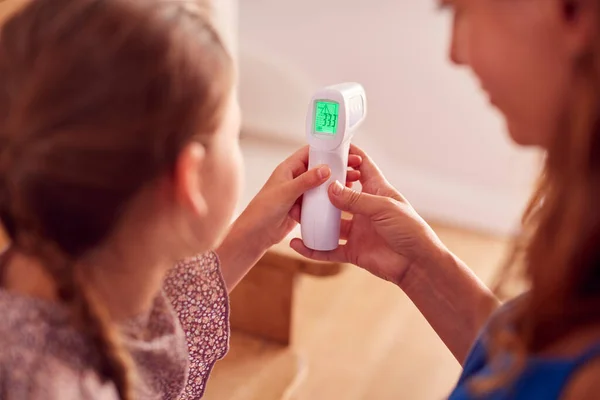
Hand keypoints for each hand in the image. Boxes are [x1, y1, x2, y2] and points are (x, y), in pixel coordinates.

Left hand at [232, 145, 362, 250]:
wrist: (255, 235)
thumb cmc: (262, 211)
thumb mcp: (286, 193)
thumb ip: (305, 181)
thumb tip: (325, 169)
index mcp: (288, 169)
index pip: (309, 152)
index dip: (327, 149)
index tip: (344, 150)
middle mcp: (294, 178)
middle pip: (319, 167)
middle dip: (336, 166)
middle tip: (354, 166)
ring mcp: (299, 193)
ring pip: (321, 184)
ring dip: (335, 183)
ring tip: (353, 181)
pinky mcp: (302, 207)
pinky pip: (319, 200)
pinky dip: (329, 198)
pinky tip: (342, 198)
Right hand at [290, 144, 442, 284]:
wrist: (417, 264)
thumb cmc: (410, 230)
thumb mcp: (383, 208)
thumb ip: (355, 199)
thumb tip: (330, 188)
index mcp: (377, 191)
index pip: (362, 166)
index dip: (349, 155)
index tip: (331, 148)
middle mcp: (365, 209)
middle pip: (340, 193)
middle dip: (324, 187)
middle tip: (305, 180)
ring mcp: (358, 230)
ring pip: (330, 222)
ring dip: (315, 218)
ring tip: (296, 212)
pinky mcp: (353, 250)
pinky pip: (329, 249)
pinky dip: (313, 248)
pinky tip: (298, 244)